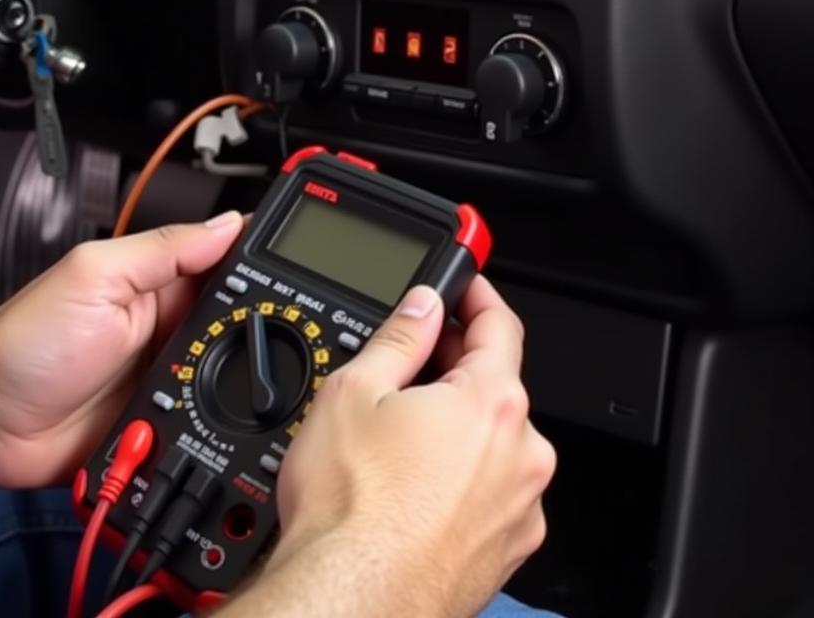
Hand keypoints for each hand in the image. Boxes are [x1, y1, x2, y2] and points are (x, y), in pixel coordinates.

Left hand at [0, 211, 243, 487]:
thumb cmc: (25, 342)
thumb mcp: (97, 276)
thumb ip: (164, 250)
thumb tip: (228, 223)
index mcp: (159, 283)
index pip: (226, 264)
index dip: (259, 265)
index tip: (290, 268)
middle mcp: (169, 328)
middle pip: (240, 325)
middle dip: (256, 333)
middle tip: (248, 339)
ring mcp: (166, 377)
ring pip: (229, 380)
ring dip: (230, 385)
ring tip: (210, 383)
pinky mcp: (159, 423)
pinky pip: (203, 426)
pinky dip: (211, 427)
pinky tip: (207, 424)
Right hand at [250, 278, 554, 617]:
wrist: (350, 603)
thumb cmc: (351, 511)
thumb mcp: (354, 392)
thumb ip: (399, 337)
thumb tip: (422, 306)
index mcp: (493, 405)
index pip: (501, 325)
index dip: (479, 296)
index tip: (465, 287)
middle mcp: (522, 456)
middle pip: (496, 386)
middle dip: (454, 366)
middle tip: (409, 362)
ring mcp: (519, 509)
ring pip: (492, 442)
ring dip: (456, 425)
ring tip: (397, 436)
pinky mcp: (505, 551)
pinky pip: (490, 491)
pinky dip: (460, 476)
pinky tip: (412, 484)